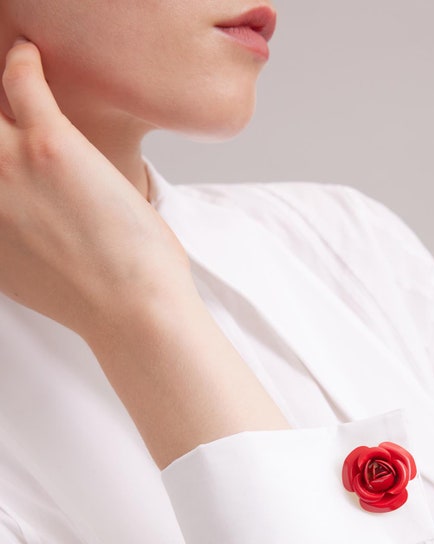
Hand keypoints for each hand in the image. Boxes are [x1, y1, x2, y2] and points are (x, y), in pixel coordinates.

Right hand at [0, 38, 194, 341]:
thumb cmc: (96, 300)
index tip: (0, 160)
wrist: (133, 310)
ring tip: (5, 75)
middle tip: (1, 126)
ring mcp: (5, 167)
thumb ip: (6, 246)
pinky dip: (23, 62)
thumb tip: (12, 234)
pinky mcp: (49, 146)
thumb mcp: (27, 278)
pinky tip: (30, 56)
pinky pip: (21, 81)